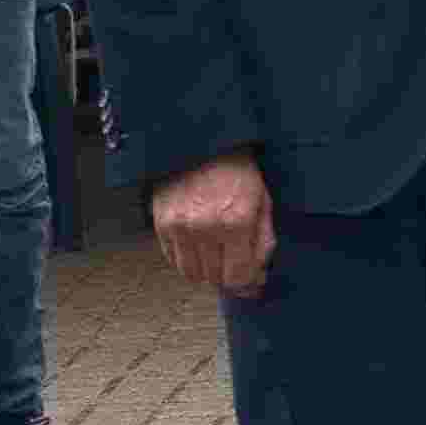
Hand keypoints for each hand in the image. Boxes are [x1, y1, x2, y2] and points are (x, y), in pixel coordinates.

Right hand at [151, 149, 277, 292]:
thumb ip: (263, 241)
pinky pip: (173, 259)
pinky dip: (187, 260)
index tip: (251, 280)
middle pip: (214, 278)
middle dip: (228, 275)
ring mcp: (180, 227)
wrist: (201, 141)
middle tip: (234, 263)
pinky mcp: (162, 223)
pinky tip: (198, 246)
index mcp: (236, 222)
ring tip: (216, 254)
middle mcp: (206, 228)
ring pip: (192, 274)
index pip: (238, 276)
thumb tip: (257, 276)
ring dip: (206, 271)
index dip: (247, 283)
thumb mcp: (263, 201)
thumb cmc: (237, 170)